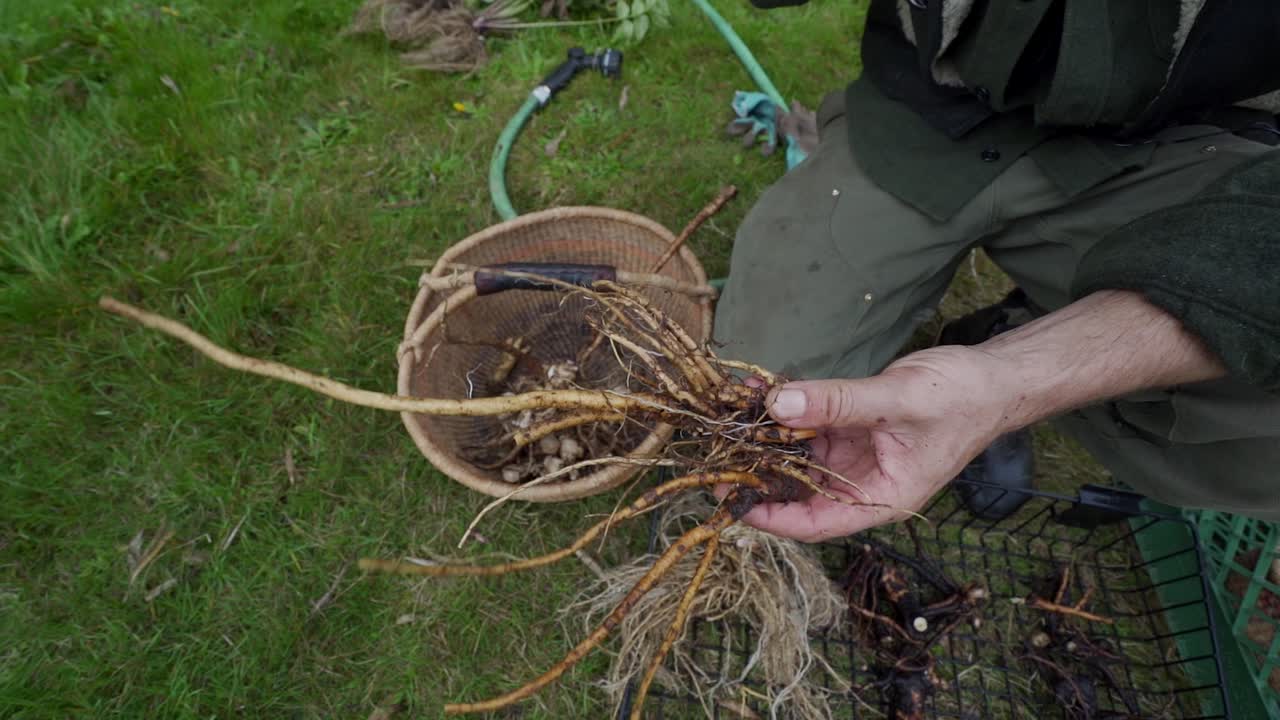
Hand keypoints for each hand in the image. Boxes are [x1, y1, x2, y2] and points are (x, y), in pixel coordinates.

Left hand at [730, 346, 1010, 541]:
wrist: (991, 377)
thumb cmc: (961, 400)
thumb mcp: (897, 400)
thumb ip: (838, 401)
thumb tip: (779, 404)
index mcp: (881, 498)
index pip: (815, 523)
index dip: (771, 518)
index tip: (731, 500)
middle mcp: (862, 483)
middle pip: (799, 491)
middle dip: (758, 475)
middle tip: (714, 458)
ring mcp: (855, 456)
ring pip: (799, 455)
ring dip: (766, 439)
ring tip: (727, 422)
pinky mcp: (850, 427)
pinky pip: (809, 423)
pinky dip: (785, 411)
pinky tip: (757, 395)